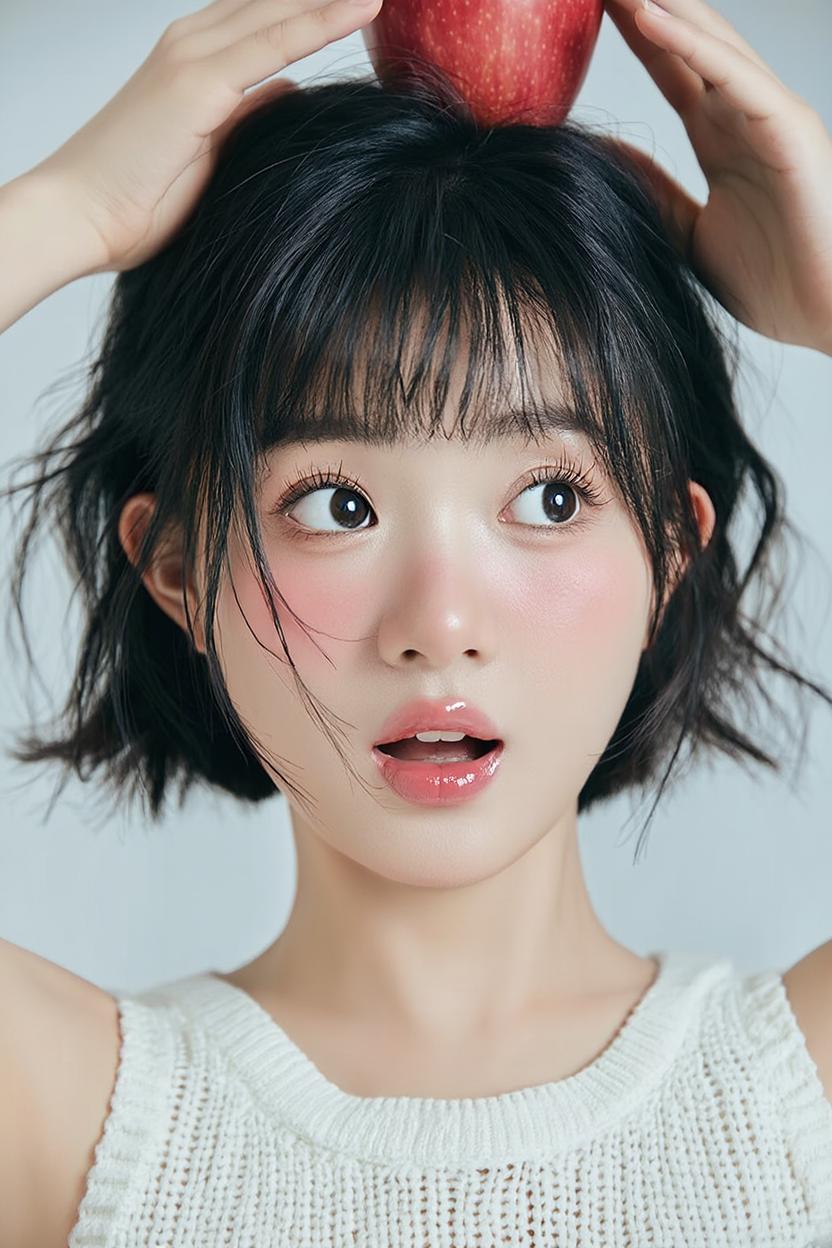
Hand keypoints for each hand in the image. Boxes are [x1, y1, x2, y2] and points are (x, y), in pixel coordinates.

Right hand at [26, 0, 382, 274]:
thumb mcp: (211, 149)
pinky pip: (276, 42)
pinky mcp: (199, 84)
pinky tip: (365, 5)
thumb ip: (249, 113)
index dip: (315, 3)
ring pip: (281, 10)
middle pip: (276, 0)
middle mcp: (192, 43)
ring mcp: (195, 57)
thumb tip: (290, 91)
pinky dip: (322, 21)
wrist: (79, 215)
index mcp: (193, 57)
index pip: (267, 13)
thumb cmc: (135, 197)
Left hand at [603, 0, 831, 353]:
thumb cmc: (778, 284)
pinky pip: (733, 75)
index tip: (589, 9)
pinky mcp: (788, 126)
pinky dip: (690, 45)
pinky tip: (648, 16)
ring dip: (661, 5)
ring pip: (709, 43)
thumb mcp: (690, 237)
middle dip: (644, 4)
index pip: (671, 70)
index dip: (634, 35)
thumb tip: (608, 162)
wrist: (831, 317)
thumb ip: (655, 196)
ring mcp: (769, 115)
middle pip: (687, 42)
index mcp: (724, 139)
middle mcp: (746, 116)